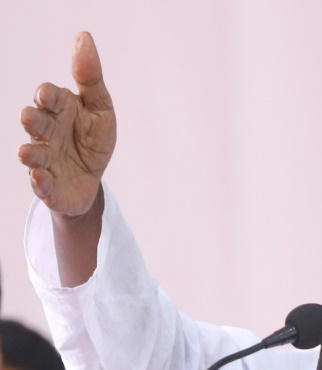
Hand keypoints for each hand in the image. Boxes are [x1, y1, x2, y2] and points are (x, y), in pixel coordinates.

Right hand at [18, 31, 115, 216]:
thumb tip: (83, 37)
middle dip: (32, 120)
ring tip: (27, 154)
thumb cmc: (92, 139)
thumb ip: (90, 78)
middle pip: (36, 123)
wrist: (90, 180)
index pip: (49, 97)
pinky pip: (42, 184)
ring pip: (33, 154)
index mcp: (58, 111)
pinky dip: (40, 181)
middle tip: (30, 117)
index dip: (48, 96)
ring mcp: (45, 159)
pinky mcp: (48, 185)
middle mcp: (46, 133)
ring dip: (30, 153)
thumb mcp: (100, 109)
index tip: (48, 95)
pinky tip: (41, 177)